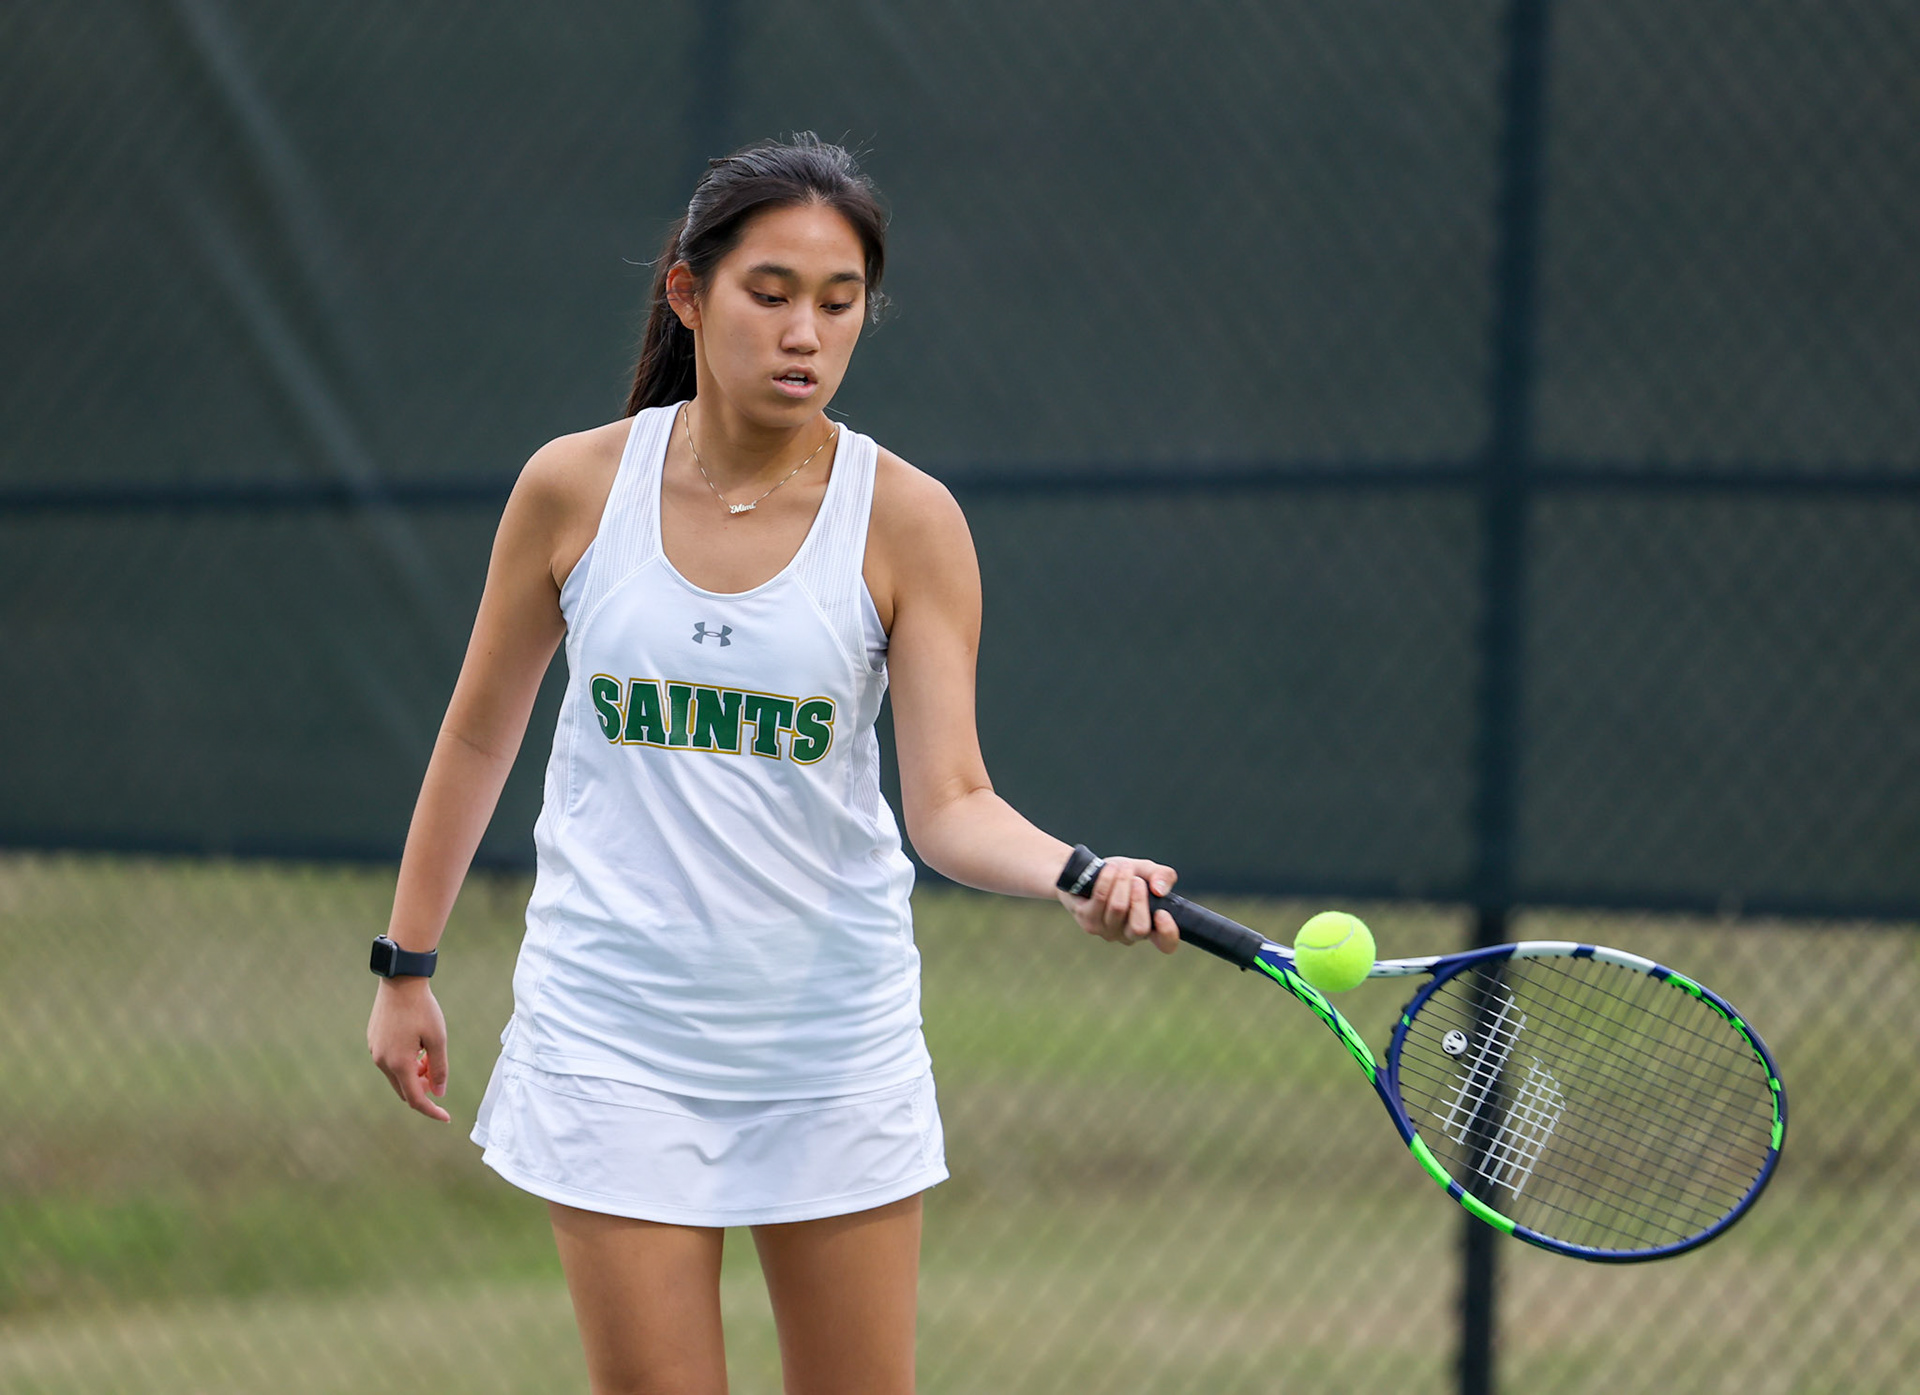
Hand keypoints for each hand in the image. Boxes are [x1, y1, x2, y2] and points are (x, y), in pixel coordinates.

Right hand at [367, 978, 450, 1121]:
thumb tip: (439, 1092)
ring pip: (396, 1075)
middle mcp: (382, 1061)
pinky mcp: (373, 1041)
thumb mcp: (438, 1039)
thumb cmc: (422, 1009)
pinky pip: (390, 1061)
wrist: (400, 981)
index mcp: (399, 1063)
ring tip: (429, 1057)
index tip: (446, 1117)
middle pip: (404, 1089)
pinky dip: (405, 1063)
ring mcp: (375, 1050)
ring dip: (414, 1075)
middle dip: (423, 1089)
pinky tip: (417, 1046)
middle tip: (438, 1074)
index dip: (432, 1110)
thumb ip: (439, 1068)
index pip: (416, 1099)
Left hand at [1055, 855, 1179, 952]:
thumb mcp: (1147, 871)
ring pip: (1118, 908)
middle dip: (1140, 898)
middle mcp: (1129, 935)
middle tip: (1137, 880)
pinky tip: (1110, 869)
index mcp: (1150, 927)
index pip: (1166, 943)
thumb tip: (1160, 890)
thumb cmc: (1123, 876)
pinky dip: (1107, 879)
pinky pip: (1101, 898)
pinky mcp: (1088, 922)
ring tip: (1123, 868)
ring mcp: (1108, 931)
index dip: (1168, 933)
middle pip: (1139, 928)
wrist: (1089, 872)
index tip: (1162, 913)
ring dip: (1122, 881)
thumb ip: (1162, 876)